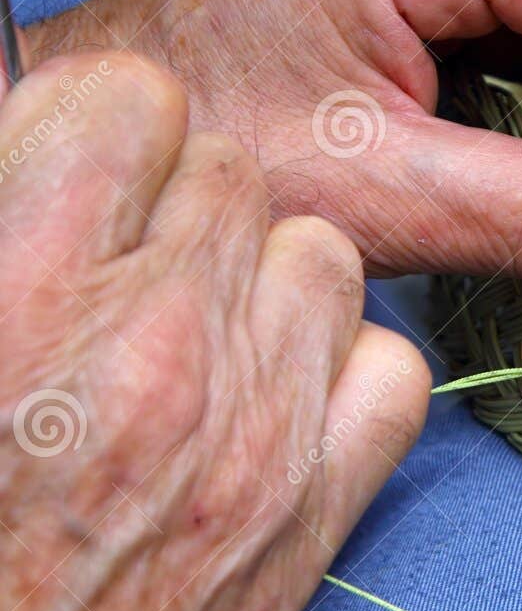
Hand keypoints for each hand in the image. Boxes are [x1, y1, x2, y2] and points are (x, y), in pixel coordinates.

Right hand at [0, 52, 429, 610]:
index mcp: (22, 284)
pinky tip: (276, 395)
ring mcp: (256, 428)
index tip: (88, 170)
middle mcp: (157, 345)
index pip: (134, 102)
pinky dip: (346, 367)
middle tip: (126, 270)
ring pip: (324, 259)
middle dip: (182, 207)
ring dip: (266, 278)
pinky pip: (393, 368)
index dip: (107, 129)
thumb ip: (8, 218)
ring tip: (194, 335)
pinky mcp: (314, 509)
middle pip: (237, 177)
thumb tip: (42, 129)